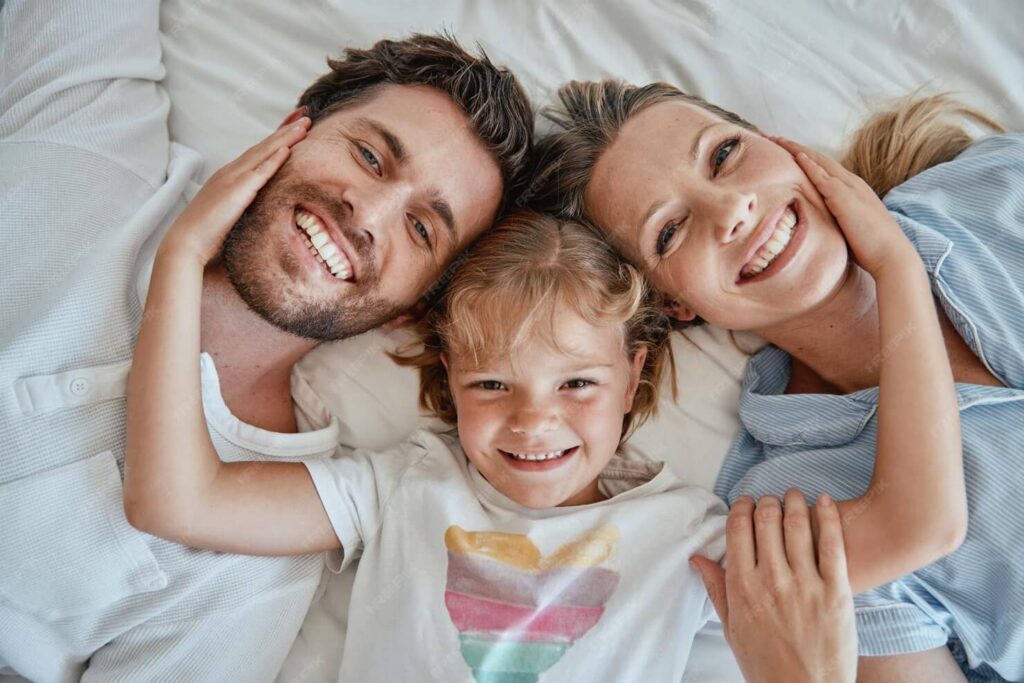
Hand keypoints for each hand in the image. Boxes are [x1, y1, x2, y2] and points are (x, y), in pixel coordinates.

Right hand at [158, 117, 311, 265]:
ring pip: (263, 152)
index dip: (277, 137)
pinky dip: (274, 160)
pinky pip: (259, 173)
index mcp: (230, 177)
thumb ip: (244, 206)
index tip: (294, 125)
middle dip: (286, 129)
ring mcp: (232, 179)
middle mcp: (230, 172)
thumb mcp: (230, 215)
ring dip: (285, 137)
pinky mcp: (235, 191)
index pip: (258, 152)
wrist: (185, 244)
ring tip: (305, 124)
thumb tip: (260, 209)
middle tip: (306, 114)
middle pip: (263, 146)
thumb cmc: (206, 236)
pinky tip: (289, 149)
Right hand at [690, 489, 856, 682]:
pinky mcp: (836, 591)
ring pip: (797, 525)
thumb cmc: (766, 666)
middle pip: (766, 520)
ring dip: (794, 501)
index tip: (746, 503)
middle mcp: (771, 581)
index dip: (742, 508)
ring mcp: (805, 584)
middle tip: (771, 499)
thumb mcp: (732, 629)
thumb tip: (698, 559)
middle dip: (767, 502)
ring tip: (795, 494)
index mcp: (742, 588)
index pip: (738, 530)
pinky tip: (825, 501)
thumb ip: (717, 589)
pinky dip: (828, 516)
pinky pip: (832, 544)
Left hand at [771, 136, 916, 277]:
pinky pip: (824, 177)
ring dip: (797, 149)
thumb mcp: (846, 229)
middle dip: (796, 147)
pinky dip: (810, 165)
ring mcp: (849, 188)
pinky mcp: (845, 197)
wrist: (891, 256)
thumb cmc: (870, 248)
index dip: (804, 159)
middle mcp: (851, 183)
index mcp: (851, 190)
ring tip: (777, 139)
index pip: (823, 169)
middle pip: (819, 159)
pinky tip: (797, 156)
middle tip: (774, 138)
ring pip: (819, 162)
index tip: (785, 152)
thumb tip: (817, 226)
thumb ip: (834, 220)